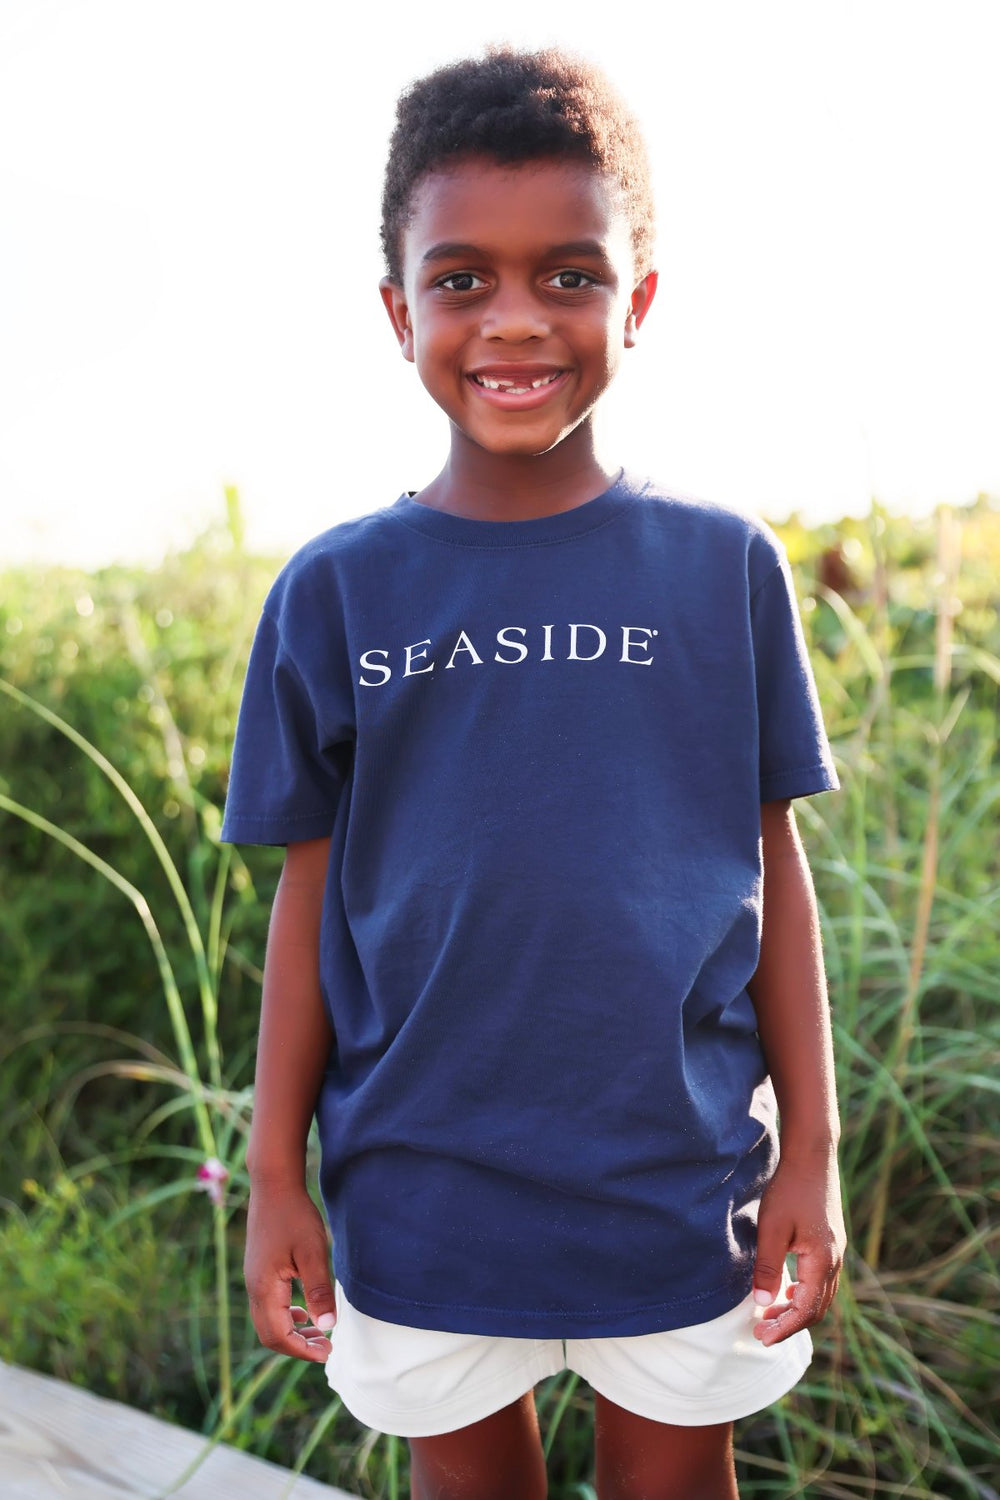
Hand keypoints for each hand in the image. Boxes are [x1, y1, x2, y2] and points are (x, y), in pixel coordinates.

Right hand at [244, 1180, 337, 1361]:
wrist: (274, 1185)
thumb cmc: (295, 1216)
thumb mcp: (313, 1252)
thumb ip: (319, 1290)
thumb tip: (328, 1326)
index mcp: (265, 1288)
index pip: (279, 1336)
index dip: (302, 1350)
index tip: (327, 1354)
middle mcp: (254, 1287)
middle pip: (270, 1334)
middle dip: (297, 1345)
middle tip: (326, 1348)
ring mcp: (254, 1278)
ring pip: (268, 1320)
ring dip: (292, 1331)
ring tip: (320, 1333)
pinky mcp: (259, 1270)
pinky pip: (269, 1304)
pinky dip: (287, 1315)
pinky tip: (304, 1310)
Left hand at [751, 1148, 845, 1345]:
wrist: (811, 1156)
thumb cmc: (789, 1189)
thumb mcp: (772, 1228)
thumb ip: (769, 1267)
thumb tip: (763, 1305)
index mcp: (822, 1261)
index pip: (806, 1310)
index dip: (784, 1328)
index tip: (761, 1338)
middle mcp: (834, 1260)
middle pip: (816, 1307)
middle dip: (790, 1324)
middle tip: (761, 1333)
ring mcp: (835, 1251)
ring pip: (820, 1294)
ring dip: (796, 1309)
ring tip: (770, 1316)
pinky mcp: (829, 1241)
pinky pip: (820, 1279)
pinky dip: (803, 1292)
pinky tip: (785, 1290)